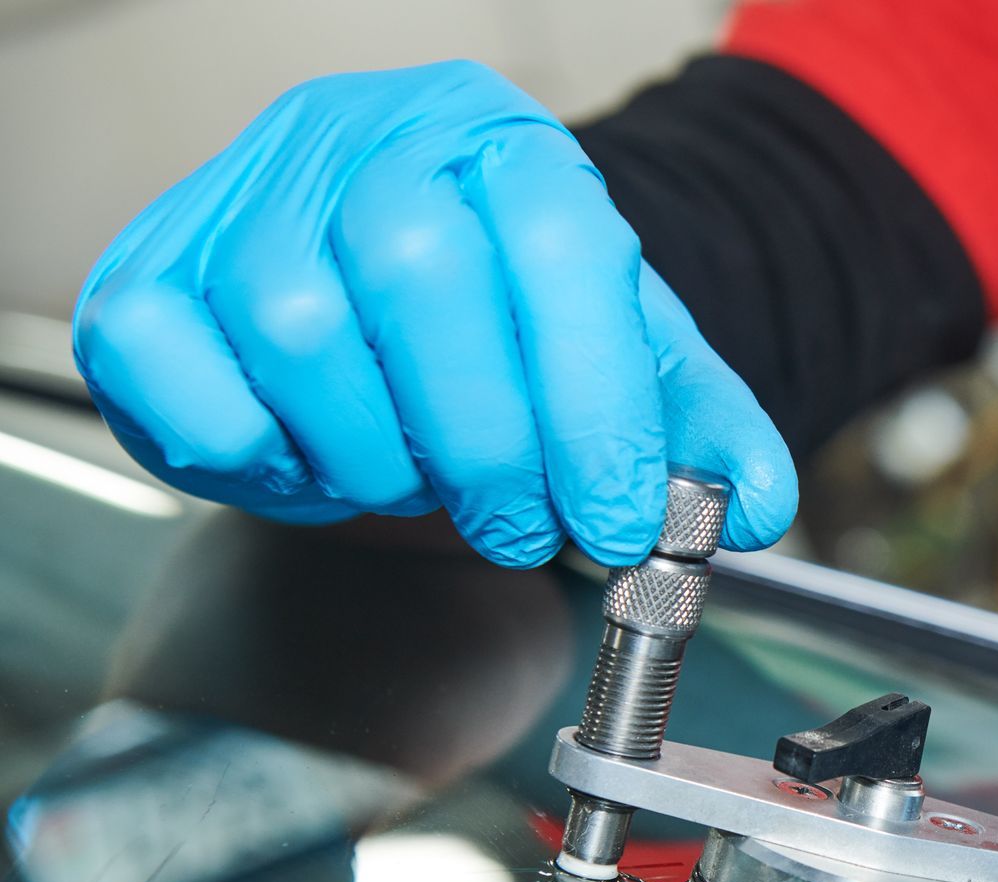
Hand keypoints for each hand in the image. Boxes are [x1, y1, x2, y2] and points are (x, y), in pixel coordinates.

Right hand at [72, 61, 795, 566]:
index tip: (620, 521)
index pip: (561, 242)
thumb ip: (699, 429)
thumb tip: (755, 505)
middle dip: (488, 446)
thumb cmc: (503, 341)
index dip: (596, 402)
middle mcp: (366, 139)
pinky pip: (180, 373)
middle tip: (523, 530)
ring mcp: (243, 196)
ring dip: (378, 458)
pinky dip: (257, 456)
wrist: (376, 321)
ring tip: (418, 486)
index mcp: (504, 143)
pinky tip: (315, 463)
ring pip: (299, 329)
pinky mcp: (147, 277)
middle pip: (418, 275)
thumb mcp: (622, 366)